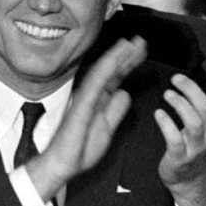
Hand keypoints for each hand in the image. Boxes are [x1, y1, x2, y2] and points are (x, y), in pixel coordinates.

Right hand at [25, 37, 146, 199]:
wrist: (63, 164)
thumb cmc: (80, 149)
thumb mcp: (107, 128)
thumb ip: (115, 111)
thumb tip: (123, 94)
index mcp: (98, 101)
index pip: (115, 78)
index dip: (128, 64)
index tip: (140, 51)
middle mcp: (91, 95)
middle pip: (112, 72)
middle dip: (127, 56)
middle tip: (141, 41)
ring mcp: (85, 98)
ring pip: (103, 72)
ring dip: (117, 56)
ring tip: (130, 43)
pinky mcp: (82, 105)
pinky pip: (95, 84)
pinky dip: (105, 70)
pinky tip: (114, 59)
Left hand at [154, 73, 205, 205]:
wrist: (192, 181)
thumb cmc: (200, 146)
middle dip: (192, 91)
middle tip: (176, 78)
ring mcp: (195, 147)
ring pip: (193, 123)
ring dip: (179, 105)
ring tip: (167, 94)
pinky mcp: (179, 157)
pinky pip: (174, 140)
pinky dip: (166, 125)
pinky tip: (159, 113)